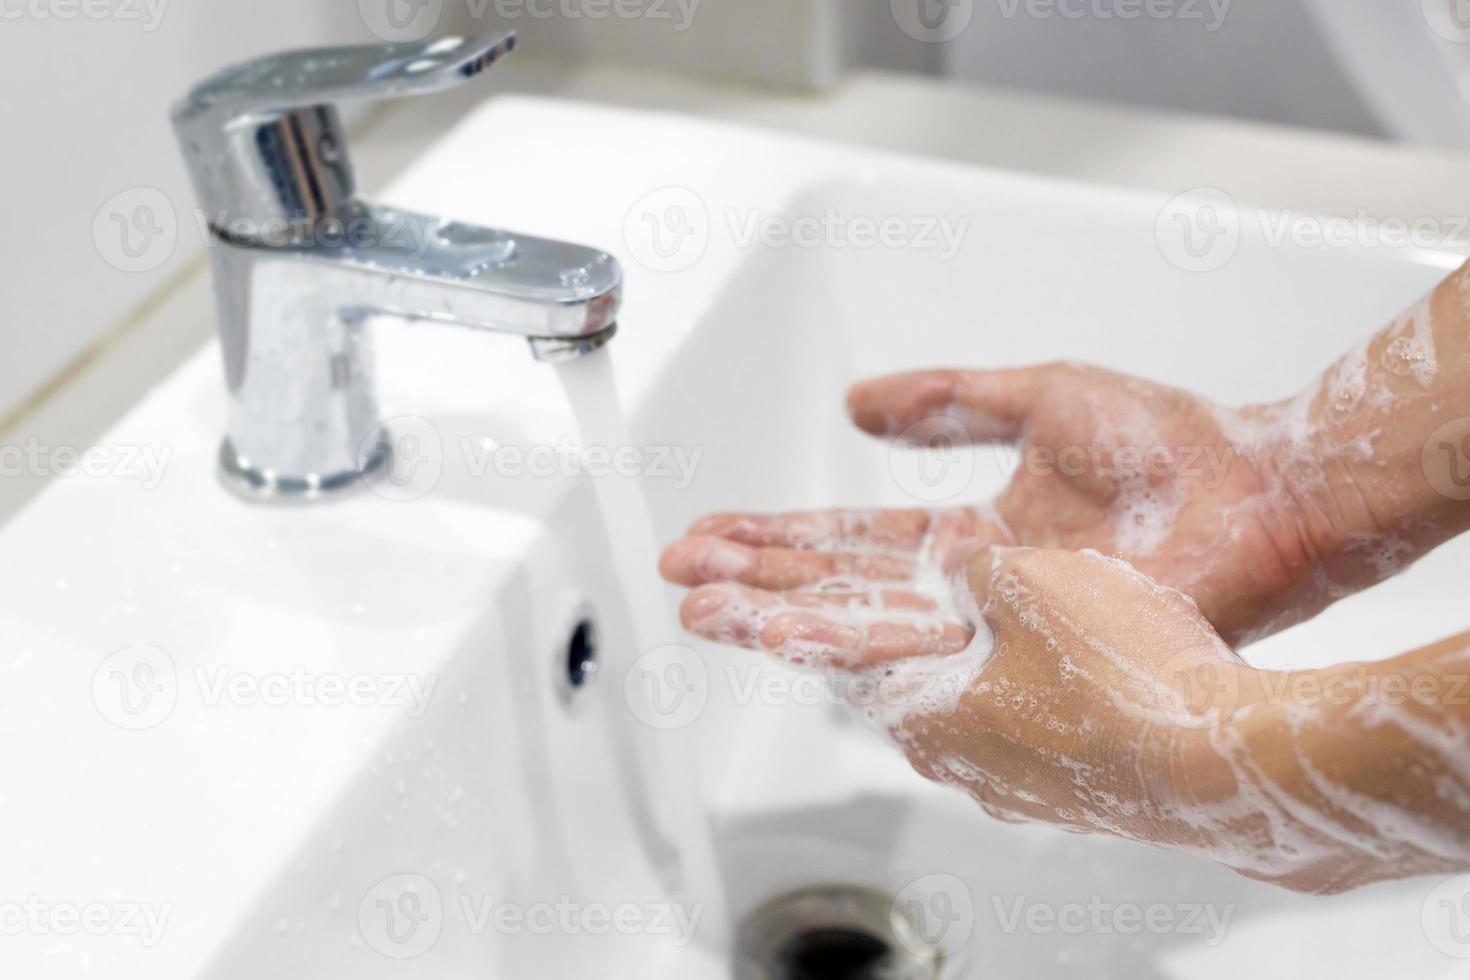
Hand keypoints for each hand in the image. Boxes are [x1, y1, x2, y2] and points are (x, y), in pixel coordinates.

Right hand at [663, 363, 1327, 646]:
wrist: (1261, 492)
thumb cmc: (1176, 446)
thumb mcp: (1037, 396)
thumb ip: (946, 401)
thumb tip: (855, 401)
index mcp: (967, 534)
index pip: (849, 540)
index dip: (776, 535)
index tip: (711, 529)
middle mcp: (968, 587)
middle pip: (838, 586)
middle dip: (752, 579)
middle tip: (678, 576)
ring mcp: (993, 621)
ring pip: (864, 622)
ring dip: (779, 614)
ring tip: (706, 609)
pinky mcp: (1023, 643)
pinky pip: (922, 647)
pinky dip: (852, 642)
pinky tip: (795, 638)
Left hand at [865, 546, 1429, 894]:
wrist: (1230, 760)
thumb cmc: (1123, 678)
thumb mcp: (1024, 579)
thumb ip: (972, 571)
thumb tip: (965, 575)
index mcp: (923, 719)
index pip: (849, 657)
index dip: (834, 610)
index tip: (815, 592)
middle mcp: (962, 767)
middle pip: (910, 681)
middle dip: (900, 632)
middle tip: (902, 590)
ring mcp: (1024, 788)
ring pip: (979, 704)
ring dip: (976, 659)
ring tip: (1000, 611)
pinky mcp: (1083, 793)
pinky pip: (1038, 726)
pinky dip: (1032, 685)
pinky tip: (1069, 652)